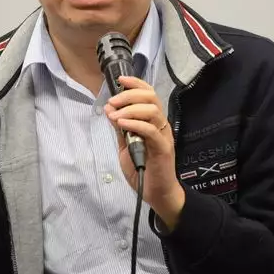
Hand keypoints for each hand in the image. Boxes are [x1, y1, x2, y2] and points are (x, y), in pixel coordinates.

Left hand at [104, 75, 184, 230]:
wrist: (156, 193)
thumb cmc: (143, 168)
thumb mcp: (126, 145)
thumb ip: (121, 128)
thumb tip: (109, 109)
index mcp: (152, 121)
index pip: (148, 94)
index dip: (135, 84)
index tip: (120, 80)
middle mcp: (160, 125)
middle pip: (151, 98)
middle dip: (129, 95)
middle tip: (113, 102)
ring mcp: (163, 136)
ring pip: (152, 111)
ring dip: (130, 109)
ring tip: (115, 115)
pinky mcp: (163, 148)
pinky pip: (151, 130)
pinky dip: (135, 123)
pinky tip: (122, 124)